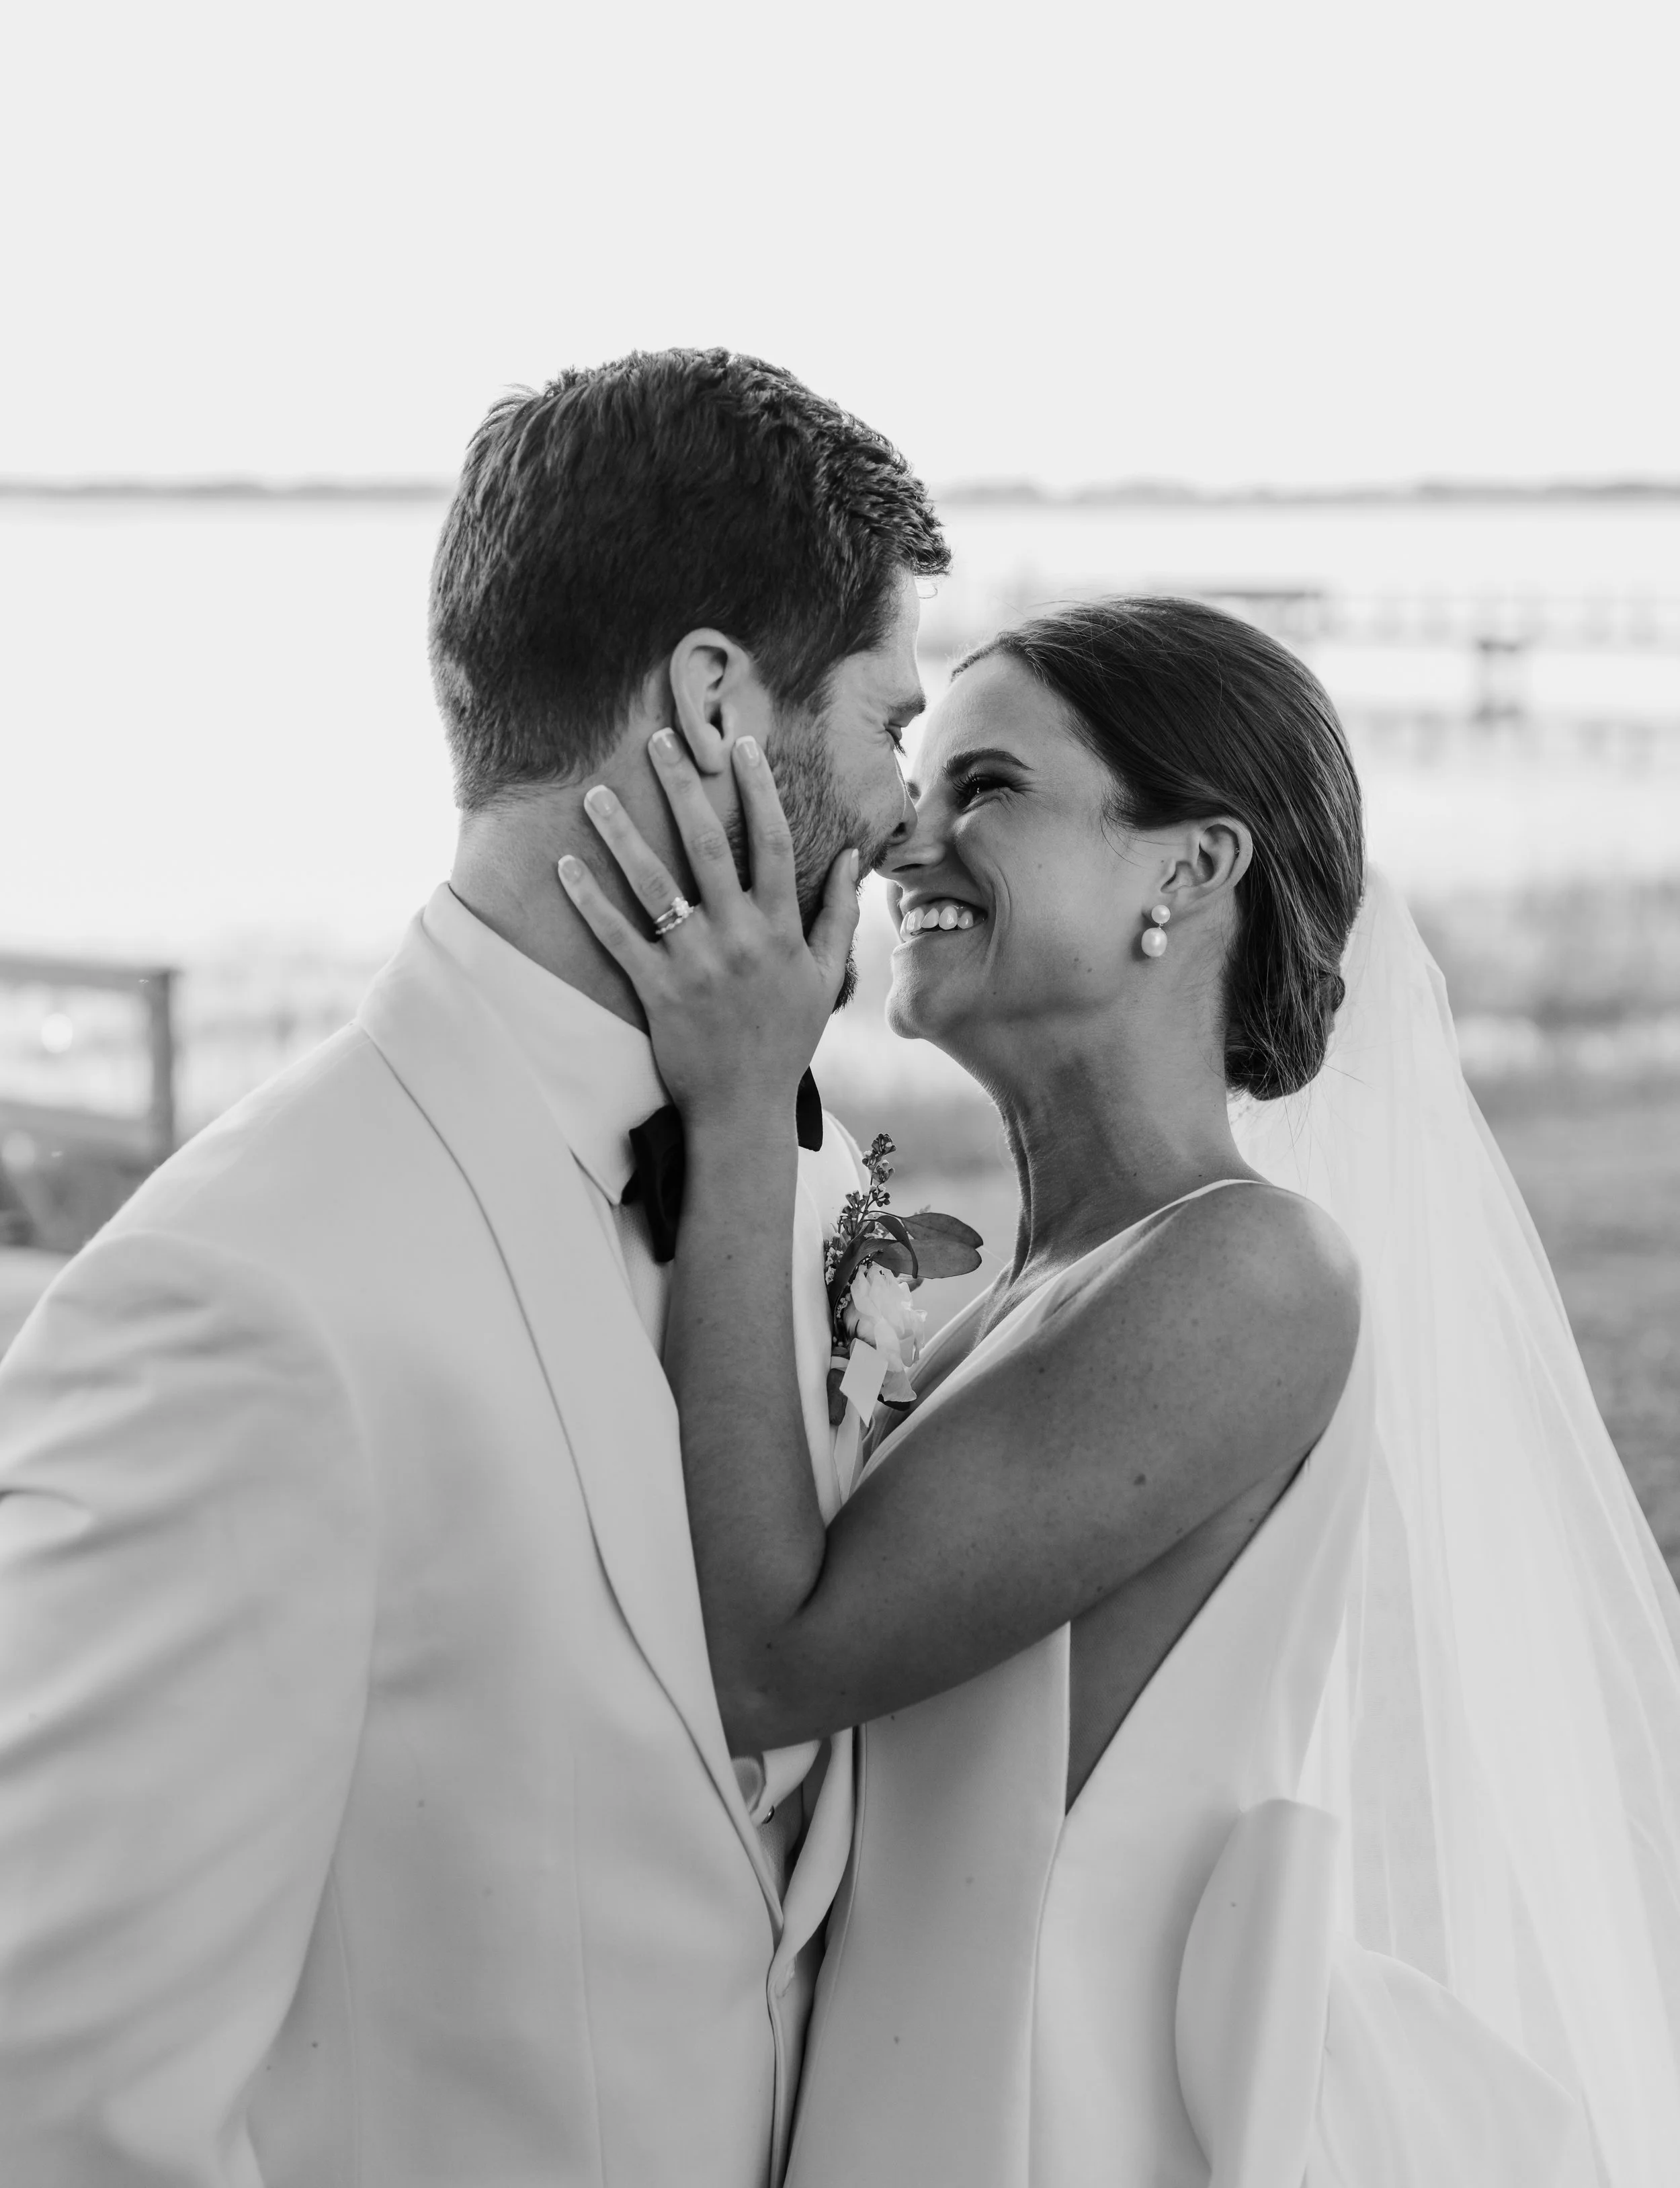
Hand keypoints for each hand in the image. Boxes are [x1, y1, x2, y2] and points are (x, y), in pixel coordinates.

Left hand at [557, 730, 859, 1132]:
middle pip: (707, 846)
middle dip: (683, 788)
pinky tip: (566, 866)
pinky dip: (590, 902)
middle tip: (659, 739)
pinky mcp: (658, 992)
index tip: (741, 745)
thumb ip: (837, 915)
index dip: (758, 790)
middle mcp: (739, 938)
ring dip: (622, 835)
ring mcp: (696, 964)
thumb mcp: (826, 978)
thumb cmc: (785, 1039)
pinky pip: (618, 939)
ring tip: (595, 792)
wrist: (745, 1107)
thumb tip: (852, 856)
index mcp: (780, 929)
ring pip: (654, 886)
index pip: (772, 842)